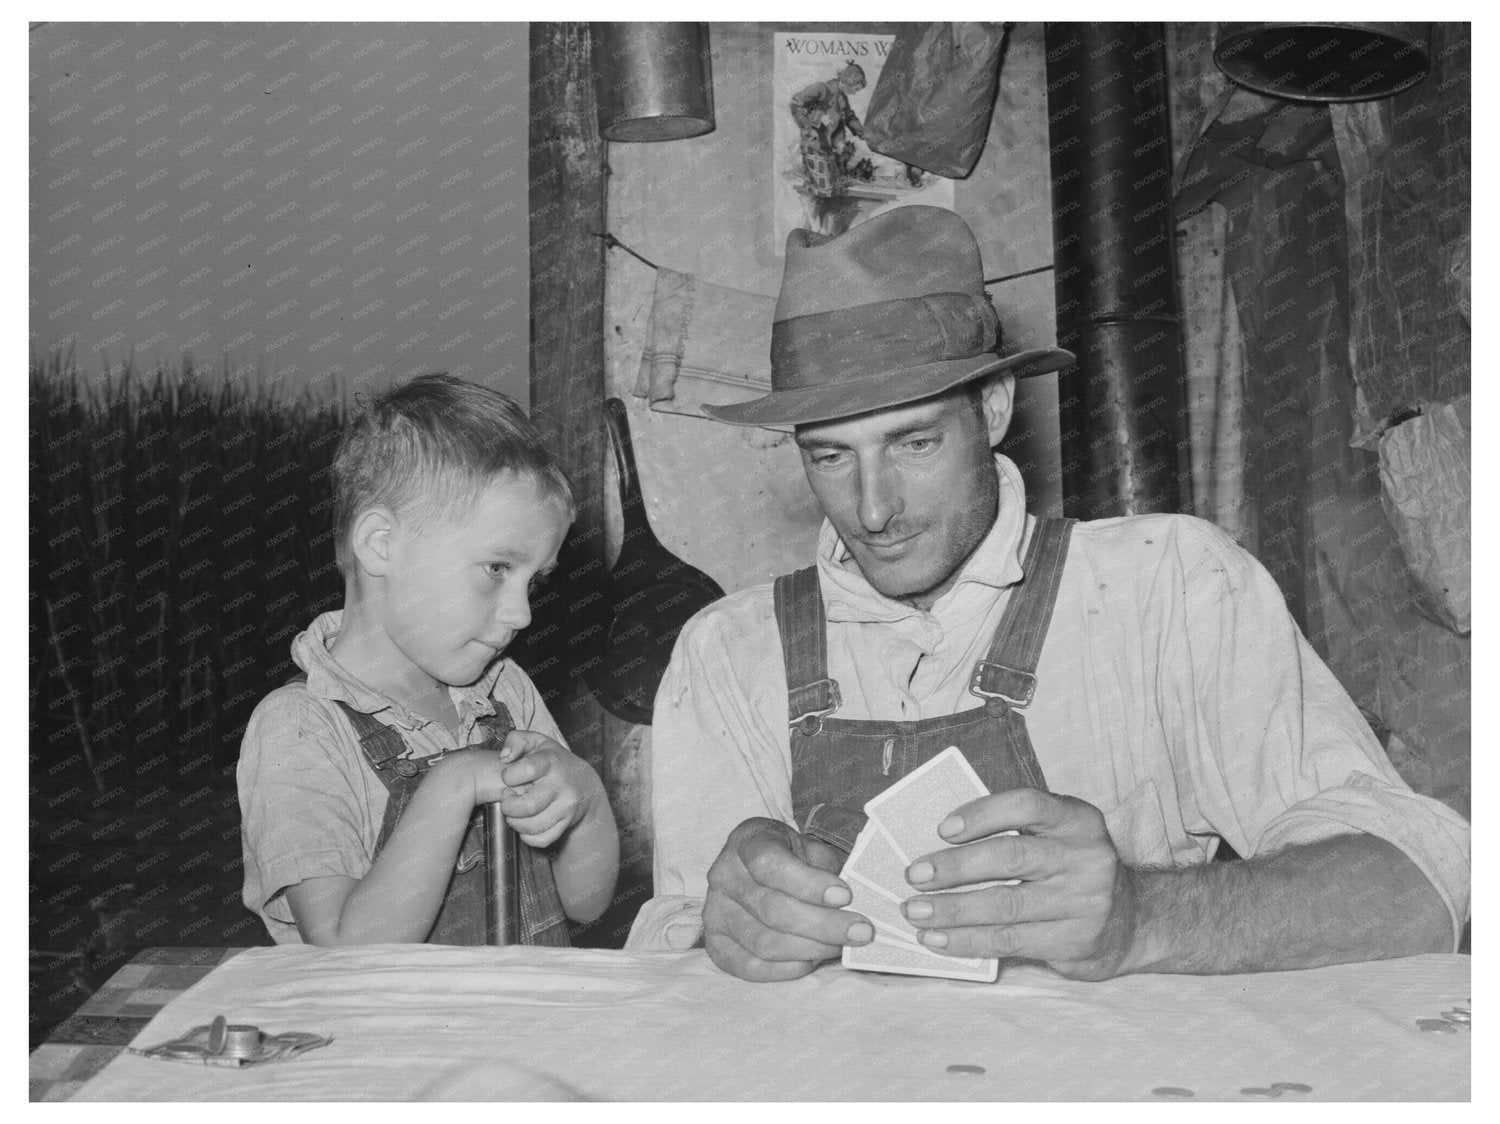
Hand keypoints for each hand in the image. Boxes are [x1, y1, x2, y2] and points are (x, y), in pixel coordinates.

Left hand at [483, 730, 602, 848]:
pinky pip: (542, 840)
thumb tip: (504, 757)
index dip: (509, 776)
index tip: (509, 777)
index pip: (524, 770)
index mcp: (551, 761)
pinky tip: (527, 824)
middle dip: (508, 806)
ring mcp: (566, 806)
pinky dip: (528, 837)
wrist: (585, 785)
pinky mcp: (566, 823)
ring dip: (515, 823)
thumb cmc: (553, 762)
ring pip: (532, 826)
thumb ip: (516, 740)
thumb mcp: (537, 742)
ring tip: (515, 813)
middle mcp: (561, 784)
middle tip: (508, 799)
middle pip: (526, 806)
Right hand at [702, 817, 873, 981]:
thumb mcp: (809, 848)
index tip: (846, 896)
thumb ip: (827, 870)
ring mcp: (715, 912)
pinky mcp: (716, 944)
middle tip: (861, 930)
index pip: (770, 863)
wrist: (758, 870)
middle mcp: (723, 875)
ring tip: (843, 945)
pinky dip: (788, 968)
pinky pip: (751, 967)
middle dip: (823, 924)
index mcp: (746, 840)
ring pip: (764, 942)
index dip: (809, 883)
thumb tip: (860, 902)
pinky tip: (814, 959)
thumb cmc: (792, 858)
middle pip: (772, 909)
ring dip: (812, 948)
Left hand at [900, 788, 1138, 980]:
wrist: (1130, 922)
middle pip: (1010, 857)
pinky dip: (967, 940)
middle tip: (914, 875)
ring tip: (915, 912)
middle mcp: (1085, 856)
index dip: (983, 813)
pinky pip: (1010, 940)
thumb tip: (937, 845)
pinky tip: (937, 940)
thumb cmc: (1069, 870)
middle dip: (954, 867)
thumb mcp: (1055, 839)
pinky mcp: (1075, 940)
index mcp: (1077, 819)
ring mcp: (1084, 901)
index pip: (1028, 804)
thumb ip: (1012, 834)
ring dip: (952, 909)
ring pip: (1005, 904)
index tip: (942, 828)